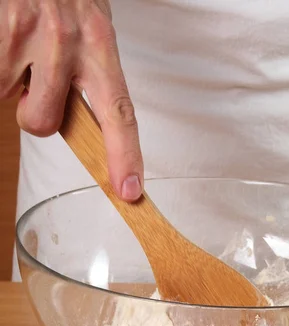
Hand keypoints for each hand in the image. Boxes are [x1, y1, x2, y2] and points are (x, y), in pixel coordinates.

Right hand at [0, 0, 142, 200]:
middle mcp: (66, 42)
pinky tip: (7, 39)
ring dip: (10, 85)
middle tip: (34, 84)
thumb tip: (73, 118)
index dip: (125, 156)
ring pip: (9, 101)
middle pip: (43, 122)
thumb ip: (90, 72)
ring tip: (20, 48)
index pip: (119, 112)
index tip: (130, 191)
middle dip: (32, 115)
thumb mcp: (92, 24)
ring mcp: (27, 35)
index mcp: (100, 44)